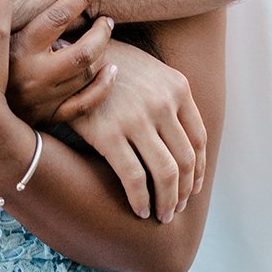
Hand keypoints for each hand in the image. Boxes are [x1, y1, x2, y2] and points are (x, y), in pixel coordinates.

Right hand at [7, 0, 116, 126]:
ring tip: (104, 37)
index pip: (58, 16)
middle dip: (101, 32)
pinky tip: (112, 71)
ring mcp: (44, 97)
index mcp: (20, 48)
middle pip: (82, 52)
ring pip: (86, 74)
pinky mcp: (49, 115)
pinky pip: (85, 104)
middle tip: (107, 20)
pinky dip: (103, 86)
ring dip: (103, 53)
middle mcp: (35, 74)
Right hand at [69, 41, 206, 224]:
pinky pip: (134, 177)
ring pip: (165, 173)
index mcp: (177, 87)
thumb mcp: (151, 72)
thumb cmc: (112, 65)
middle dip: (184, 191)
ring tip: (162, 215)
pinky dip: (141, 200)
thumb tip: (183, 138)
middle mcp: (162, 102)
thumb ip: (170, 98)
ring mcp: (136, 118)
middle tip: (178, 208)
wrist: (72, 57)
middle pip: (185, 160)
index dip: (198, 170)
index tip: (192, 187)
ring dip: (168, 201)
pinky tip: (140, 210)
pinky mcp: (109, 134)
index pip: (198, 139)